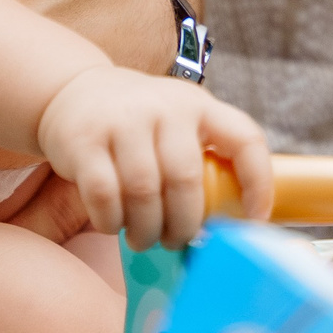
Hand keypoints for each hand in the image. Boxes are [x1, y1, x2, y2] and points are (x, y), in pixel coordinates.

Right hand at [36, 65, 272, 249]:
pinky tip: (113, 224)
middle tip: (177, 241)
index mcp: (198, 106)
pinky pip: (104, 194)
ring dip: (147, 229)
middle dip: (185, 224)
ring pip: (144, 192)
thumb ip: (204, 157)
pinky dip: (112, 221)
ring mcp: (122, 121)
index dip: (258, 182)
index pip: (244, 138)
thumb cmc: (140, 123)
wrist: (74, 91)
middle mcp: (164, 108)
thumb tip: (233, 223)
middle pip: (186, 179)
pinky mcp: (84, 139)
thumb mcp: (179, 121)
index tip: (255, 220)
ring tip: (145, 239)